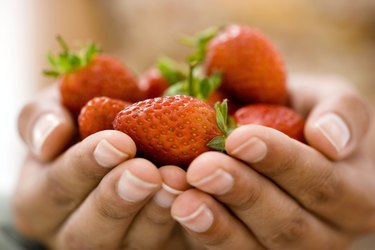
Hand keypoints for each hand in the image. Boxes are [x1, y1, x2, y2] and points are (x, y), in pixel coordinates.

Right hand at [13, 85, 189, 249]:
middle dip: (119, 198)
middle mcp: (74, 229)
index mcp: (41, 199)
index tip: (118, 141)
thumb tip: (51, 137)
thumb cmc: (84, 120)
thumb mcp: (57, 108)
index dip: (86, 166)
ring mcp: (116, 243)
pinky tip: (196, 194)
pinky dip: (184, 221)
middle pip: (88, 231)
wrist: (119, 133)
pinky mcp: (151, 244)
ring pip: (131, 244)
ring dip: (155, 213)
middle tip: (148, 171)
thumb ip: (42, 118)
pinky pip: (167, 243)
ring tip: (176, 181)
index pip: (58, 187)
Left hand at [170, 74, 373, 248]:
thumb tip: (329, 140)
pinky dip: (205, 232)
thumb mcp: (332, 101)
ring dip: (218, 224)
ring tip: (184, 200)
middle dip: (242, 193)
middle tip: (202, 169)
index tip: (239, 138)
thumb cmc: (311, 117)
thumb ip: (342, 113)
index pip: (322, 181)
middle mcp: (329, 230)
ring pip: (258, 247)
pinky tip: (180, 209)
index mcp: (357, 191)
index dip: (280, 161)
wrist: (293, 142)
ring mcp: (292, 249)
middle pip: (288, 222)